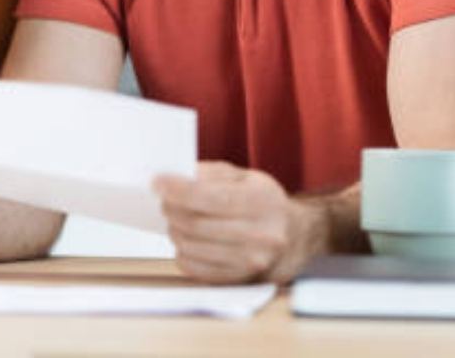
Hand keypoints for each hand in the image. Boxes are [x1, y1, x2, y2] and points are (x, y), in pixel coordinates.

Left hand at [155, 162, 312, 283]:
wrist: (297, 236)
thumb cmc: (264, 201)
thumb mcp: (244, 177)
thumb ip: (211, 173)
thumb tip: (176, 176)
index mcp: (261, 202)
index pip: (208, 197)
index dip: (177, 190)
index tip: (157, 182)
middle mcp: (260, 235)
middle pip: (195, 224)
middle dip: (171, 209)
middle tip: (163, 200)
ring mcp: (251, 263)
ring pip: (191, 247)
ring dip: (174, 230)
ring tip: (175, 218)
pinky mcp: (240, 281)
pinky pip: (196, 269)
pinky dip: (182, 252)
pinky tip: (187, 239)